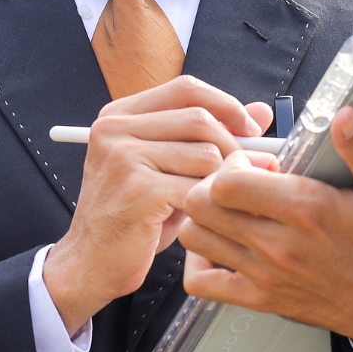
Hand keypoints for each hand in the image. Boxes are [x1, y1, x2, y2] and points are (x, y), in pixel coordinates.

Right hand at [43, 76, 271, 334]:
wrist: (90, 263)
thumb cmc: (134, 216)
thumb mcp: (169, 168)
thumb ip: (209, 137)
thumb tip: (262, 111)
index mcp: (120, 115)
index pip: (186, 89)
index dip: (225, 104)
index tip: (250, 128)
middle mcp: (116, 129)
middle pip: (200, 118)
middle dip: (234, 146)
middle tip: (247, 173)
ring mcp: (124, 158)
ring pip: (205, 154)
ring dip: (222, 181)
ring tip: (218, 201)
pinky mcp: (139, 190)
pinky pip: (198, 188)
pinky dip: (211, 204)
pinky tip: (205, 217)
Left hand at [177, 106, 352, 351]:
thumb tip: (345, 116)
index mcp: (306, 210)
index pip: (227, 181)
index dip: (232, 162)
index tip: (254, 162)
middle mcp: (278, 244)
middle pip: (200, 204)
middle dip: (210, 182)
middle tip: (237, 181)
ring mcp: (264, 274)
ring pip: (195, 237)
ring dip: (203, 216)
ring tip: (229, 208)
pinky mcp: (259, 299)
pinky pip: (201, 283)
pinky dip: (198, 261)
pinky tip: (219, 245)